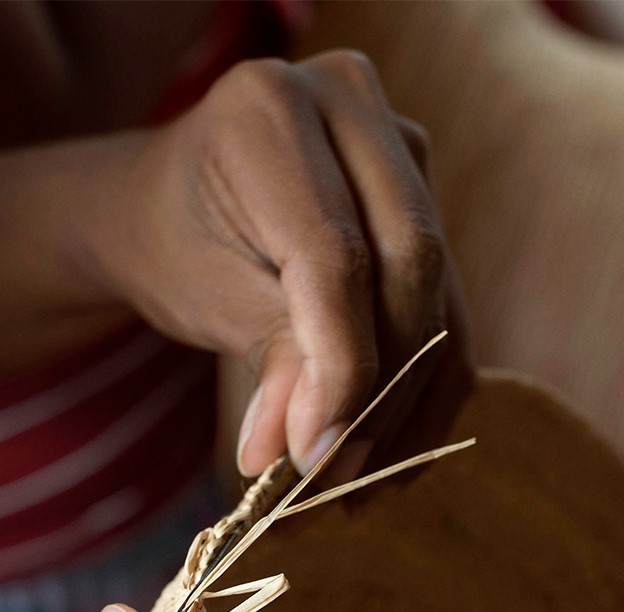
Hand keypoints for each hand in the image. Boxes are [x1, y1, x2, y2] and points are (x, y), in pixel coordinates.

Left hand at [90, 50, 473, 476]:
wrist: (176, 211)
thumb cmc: (175, 244)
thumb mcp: (206, 298)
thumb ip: (271, 361)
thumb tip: (316, 456)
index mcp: (275, 110)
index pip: (337, 257)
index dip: (338, 369)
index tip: (315, 460)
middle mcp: (355, 108)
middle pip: (411, 267)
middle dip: (382, 392)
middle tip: (338, 481)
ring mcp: (401, 153)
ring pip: (438, 298)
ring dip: (407, 409)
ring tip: (358, 491)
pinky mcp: (426, 206)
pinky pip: (447, 311)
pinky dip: (424, 393)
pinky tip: (391, 463)